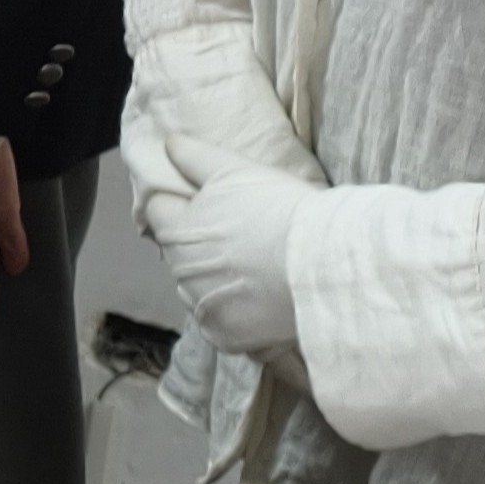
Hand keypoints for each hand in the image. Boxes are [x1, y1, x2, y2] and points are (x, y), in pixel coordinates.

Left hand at [144, 160, 313, 356]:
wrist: (325, 267)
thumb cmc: (280, 211)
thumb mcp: (235, 171)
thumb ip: (195, 158)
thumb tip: (169, 144)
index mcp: (177, 232)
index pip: (159, 211)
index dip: (180, 203)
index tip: (206, 203)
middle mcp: (182, 276)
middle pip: (179, 254)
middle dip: (199, 245)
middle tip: (241, 237)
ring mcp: (204, 311)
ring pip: (198, 290)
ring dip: (216, 281)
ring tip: (256, 271)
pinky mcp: (229, 339)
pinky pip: (222, 323)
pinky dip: (237, 313)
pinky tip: (265, 302)